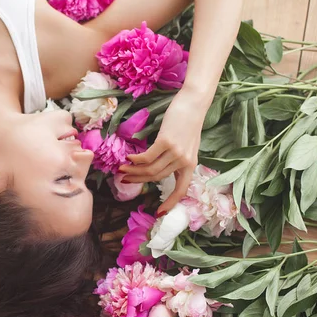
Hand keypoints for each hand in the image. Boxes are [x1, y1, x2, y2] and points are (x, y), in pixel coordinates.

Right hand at [119, 88, 209, 212]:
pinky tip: (128, 158)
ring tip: (121, 169)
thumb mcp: (186, 144)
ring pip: (150, 169)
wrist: (194, 102)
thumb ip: (176, 158)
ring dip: (133, 170)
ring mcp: (176, 152)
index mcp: (190, 165)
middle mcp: (184, 162)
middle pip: (157, 177)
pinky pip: (147, 157)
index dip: (170, 204)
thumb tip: (157, 169)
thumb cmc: (188, 121)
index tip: (159, 213)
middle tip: (124, 179)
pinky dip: (135, 159)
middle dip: (138, 180)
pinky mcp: (166, 142)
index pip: (181, 190)